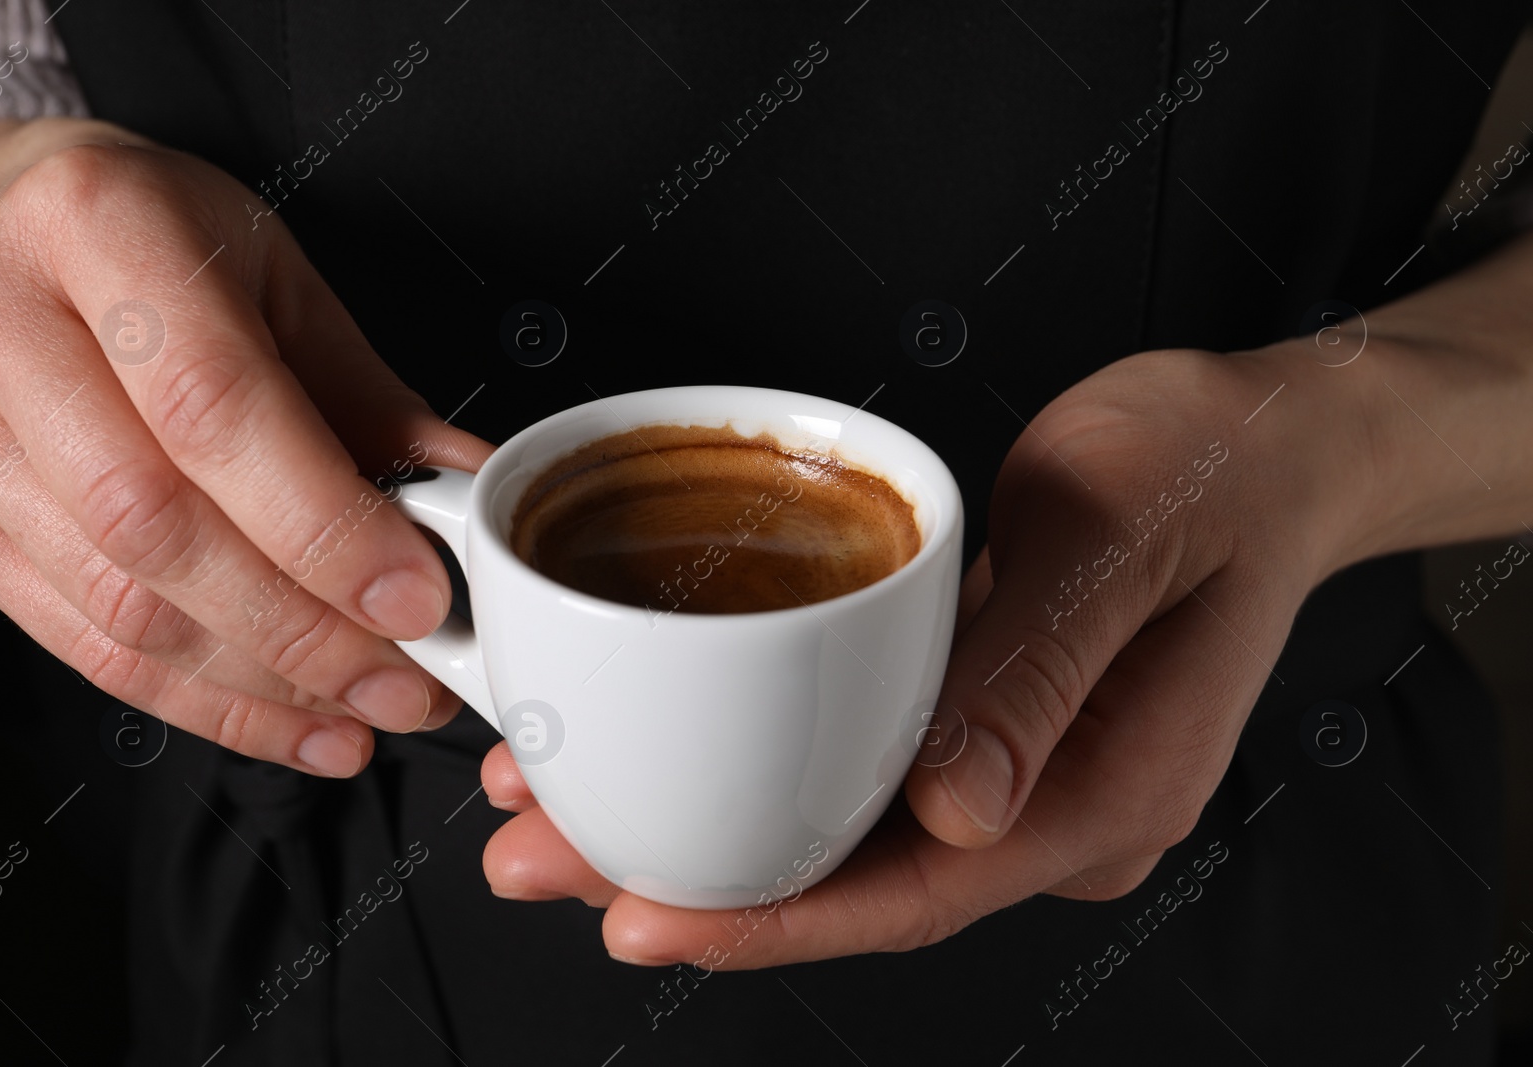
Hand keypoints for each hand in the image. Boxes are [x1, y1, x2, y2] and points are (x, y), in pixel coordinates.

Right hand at [0, 120, 490, 775]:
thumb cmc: (132, 227)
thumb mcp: (261, 267)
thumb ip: (357, 388)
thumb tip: (463, 490)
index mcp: (98, 224)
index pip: (214, 406)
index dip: (324, 524)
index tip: (414, 597)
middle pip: (153, 523)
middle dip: (302, 630)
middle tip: (407, 680)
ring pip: (111, 601)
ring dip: (258, 682)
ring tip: (362, 707)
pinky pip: (72, 637)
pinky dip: (193, 696)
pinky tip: (280, 718)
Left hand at [479, 345, 1373, 966]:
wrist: (1273, 441)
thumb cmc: (1212, 467)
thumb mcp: (1117, 535)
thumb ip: (1035, 667)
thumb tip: (952, 800)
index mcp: (1103, 792)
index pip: (916, 889)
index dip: (767, 916)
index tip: (637, 918)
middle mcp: (1056, 808)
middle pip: (855, 876)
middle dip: (692, 879)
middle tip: (536, 853)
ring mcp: (1023, 773)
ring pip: (846, 830)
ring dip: (707, 823)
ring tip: (561, 799)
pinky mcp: (990, 726)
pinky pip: (865, 771)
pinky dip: (764, 766)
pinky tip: (672, 742)